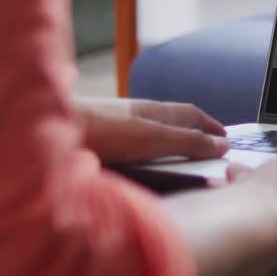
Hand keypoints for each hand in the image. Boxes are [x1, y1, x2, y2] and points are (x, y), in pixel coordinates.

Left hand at [76, 98, 228, 163]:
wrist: (50, 131)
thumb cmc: (105, 132)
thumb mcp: (155, 138)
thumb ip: (188, 141)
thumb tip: (223, 144)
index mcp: (157, 111)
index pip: (192, 115)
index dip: (210, 126)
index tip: (226, 138)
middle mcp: (139, 116)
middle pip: (173, 121)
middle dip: (192, 131)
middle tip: (208, 147)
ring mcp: (119, 128)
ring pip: (152, 132)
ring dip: (168, 141)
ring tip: (178, 157)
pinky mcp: (102, 143)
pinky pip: (132, 146)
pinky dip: (146, 152)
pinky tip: (140, 163)